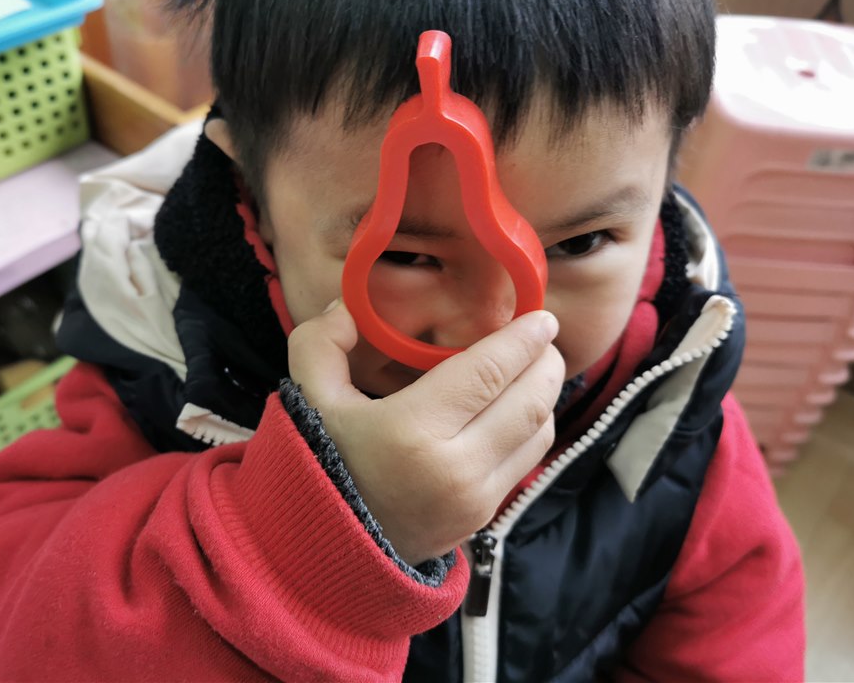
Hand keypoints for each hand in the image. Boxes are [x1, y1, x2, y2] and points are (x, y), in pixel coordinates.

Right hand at [288, 300, 562, 565]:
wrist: (327, 546)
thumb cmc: (320, 462)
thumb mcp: (308, 399)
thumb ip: (319, 344)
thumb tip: (346, 307)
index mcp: (411, 431)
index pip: (488, 373)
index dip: (522, 340)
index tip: (541, 317)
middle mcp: (454, 468)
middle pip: (529, 402)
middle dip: (545, 361)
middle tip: (542, 335)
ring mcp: (474, 498)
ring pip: (539, 433)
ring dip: (545, 395)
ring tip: (535, 367)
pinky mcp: (483, 517)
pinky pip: (526, 461)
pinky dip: (533, 427)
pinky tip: (517, 406)